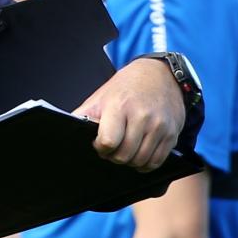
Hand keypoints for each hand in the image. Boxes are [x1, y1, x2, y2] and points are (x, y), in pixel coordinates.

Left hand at [75, 57, 184, 172]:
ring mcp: (159, 126)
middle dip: (114, 157)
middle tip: (113, 148)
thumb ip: (85, 115)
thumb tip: (65, 129)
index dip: (101, 148)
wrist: (160, 74)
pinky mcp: (172, 133)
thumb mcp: (101, 97)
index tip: (101, 143)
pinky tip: (140, 154)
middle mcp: (142, 116)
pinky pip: (156, 161)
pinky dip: (146, 163)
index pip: (108, 142)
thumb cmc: (126, 88)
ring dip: (130, 161)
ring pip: (140, 162)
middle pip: (123, 156)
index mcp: (119, 107)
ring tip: (126, 150)